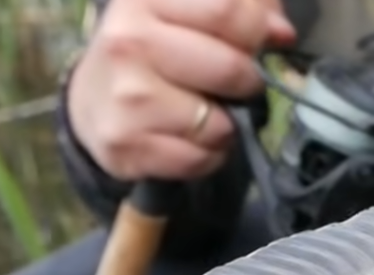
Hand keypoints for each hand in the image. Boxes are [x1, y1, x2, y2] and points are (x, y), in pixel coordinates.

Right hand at [67, 0, 295, 180]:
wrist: (91, 102)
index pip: (230, 11)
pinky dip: (207, 157)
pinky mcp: (126, 146)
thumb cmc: (150, 54)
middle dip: (246, 84)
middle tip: (232, 88)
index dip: (259, 31)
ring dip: (225, 127)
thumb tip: (281, 32)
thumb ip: (238, 13)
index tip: (265, 42)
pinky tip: (189, 141)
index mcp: (146, 0)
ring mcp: (126, 97)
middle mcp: (129, 42)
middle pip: (231, 68)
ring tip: (202, 115)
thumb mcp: (183, 16)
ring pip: (219, 124)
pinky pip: (200, 160)